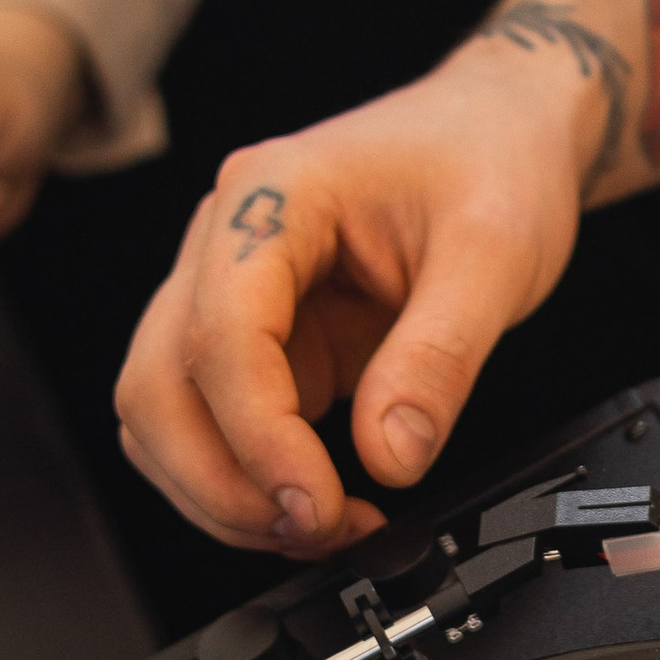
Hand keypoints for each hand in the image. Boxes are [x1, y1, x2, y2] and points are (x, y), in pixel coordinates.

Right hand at [115, 36, 598, 558]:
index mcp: (270, 195)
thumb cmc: (491, 159)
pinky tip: (314, 500)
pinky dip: (244, 477)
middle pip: (158, 384)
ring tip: (320, 525)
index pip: (221, 333)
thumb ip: (440, 355)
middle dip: (221, 480)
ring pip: (163, 413)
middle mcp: (227, 238)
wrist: (502, 130)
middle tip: (315, 529)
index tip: (319, 503)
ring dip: (221, 490)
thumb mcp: (495, 252)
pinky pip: (210, 421)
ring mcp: (232, 290)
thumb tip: (390, 455)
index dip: (258, 437)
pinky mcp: (260, 337)